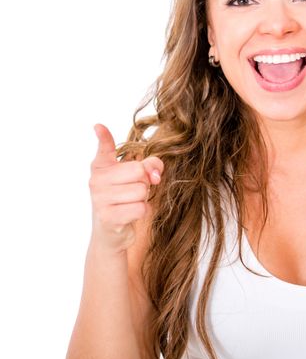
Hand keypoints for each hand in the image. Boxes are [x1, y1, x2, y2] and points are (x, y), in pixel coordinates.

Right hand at [88, 123, 163, 253]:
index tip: (99, 126)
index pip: (104, 149)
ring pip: (141, 190)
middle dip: (144, 182)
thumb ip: (150, 166)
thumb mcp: (136, 179)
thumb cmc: (125, 199)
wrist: (111, 233)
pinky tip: (130, 214)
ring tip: (130, 203)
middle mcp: (97, 180)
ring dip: (143, 199)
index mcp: (101, 167)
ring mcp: (100, 199)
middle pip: (139, 171)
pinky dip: (142, 211)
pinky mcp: (108, 217)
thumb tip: (155, 175)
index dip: (104, 137)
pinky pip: (141, 208)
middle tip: (133, 190)